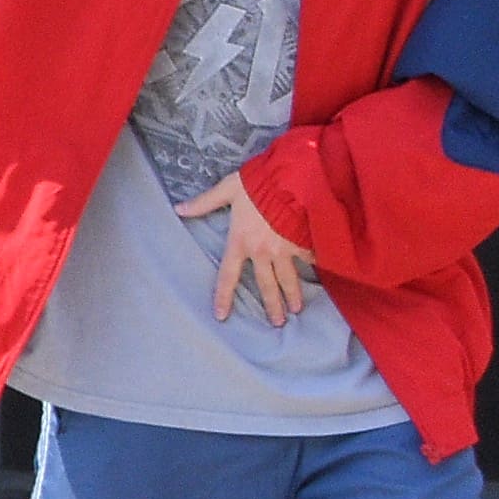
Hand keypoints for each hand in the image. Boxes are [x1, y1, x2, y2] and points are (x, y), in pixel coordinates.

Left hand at [179, 169, 318, 327]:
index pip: (227, 276)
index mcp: (240, 241)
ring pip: (288, 279)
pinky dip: (314, 268)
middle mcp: (262, 251)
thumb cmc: (259, 182)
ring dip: (293, 296)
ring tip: (296, 310)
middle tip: (277, 322)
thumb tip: (178, 209)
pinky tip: (319, 279)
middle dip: (272, 305)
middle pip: (265, 285)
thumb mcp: (229, 188)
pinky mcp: (304, 242)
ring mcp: (285, 249)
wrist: (294, 176)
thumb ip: (205, 202)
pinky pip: (310, 259)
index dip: (223, 296)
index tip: (222, 316)